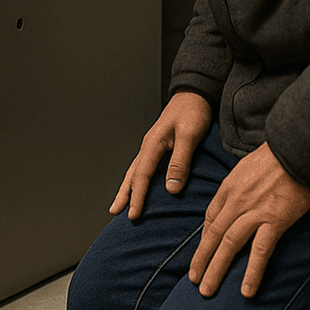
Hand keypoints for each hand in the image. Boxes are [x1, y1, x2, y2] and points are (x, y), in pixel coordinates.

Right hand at [110, 91, 212, 220]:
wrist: (194, 94)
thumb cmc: (193, 111)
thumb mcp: (189, 135)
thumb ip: (180, 161)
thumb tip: (171, 189)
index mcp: (153, 144)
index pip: (142, 176)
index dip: (137, 197)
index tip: (134, 214)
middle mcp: (149, 146)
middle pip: (132, 174)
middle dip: (124, 195)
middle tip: (115, 212)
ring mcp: (152, 146)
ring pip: (135, 170)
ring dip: (127, 188)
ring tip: (120, 203)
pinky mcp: (159, 146)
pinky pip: (144, 167)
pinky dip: (137, 179)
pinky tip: (139, 186)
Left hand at [188, 141, 309, 298]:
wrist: (298, 151)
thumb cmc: (276, 158)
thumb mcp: (246, 167)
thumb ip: (237, 186)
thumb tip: (234, 201)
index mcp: (229, 188)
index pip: (210, 217)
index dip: (204, 238)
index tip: (202, 253)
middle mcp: (236, 201)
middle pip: (213, 235)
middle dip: (201, 259)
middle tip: (194, 280)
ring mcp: (254, 212)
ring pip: (228, 245)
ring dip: (216, 269)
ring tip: (207, 289)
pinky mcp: (274, 221)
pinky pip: (260, 251)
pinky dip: (252, 272)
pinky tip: (246, 290)